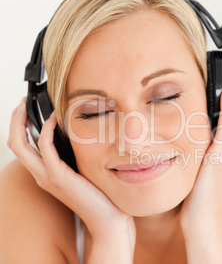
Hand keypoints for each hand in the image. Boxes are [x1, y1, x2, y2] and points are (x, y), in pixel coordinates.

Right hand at [7, 98, 134, 241]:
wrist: (107, 217)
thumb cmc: (99, 194)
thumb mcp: (82, 171)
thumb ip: (74, 157)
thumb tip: (77, 136)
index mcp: (45, 174)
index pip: (22, 148)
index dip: (19, 128)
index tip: (26, 110)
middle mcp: (41, 176)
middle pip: (15, 145)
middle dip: (14, 121)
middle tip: (21, 103)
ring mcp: (47, 178)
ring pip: (21, 146)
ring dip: (22, 122)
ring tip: (28, 106)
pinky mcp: (59, 177)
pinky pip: (45, 148)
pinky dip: (46, 130)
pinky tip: (54, 119)